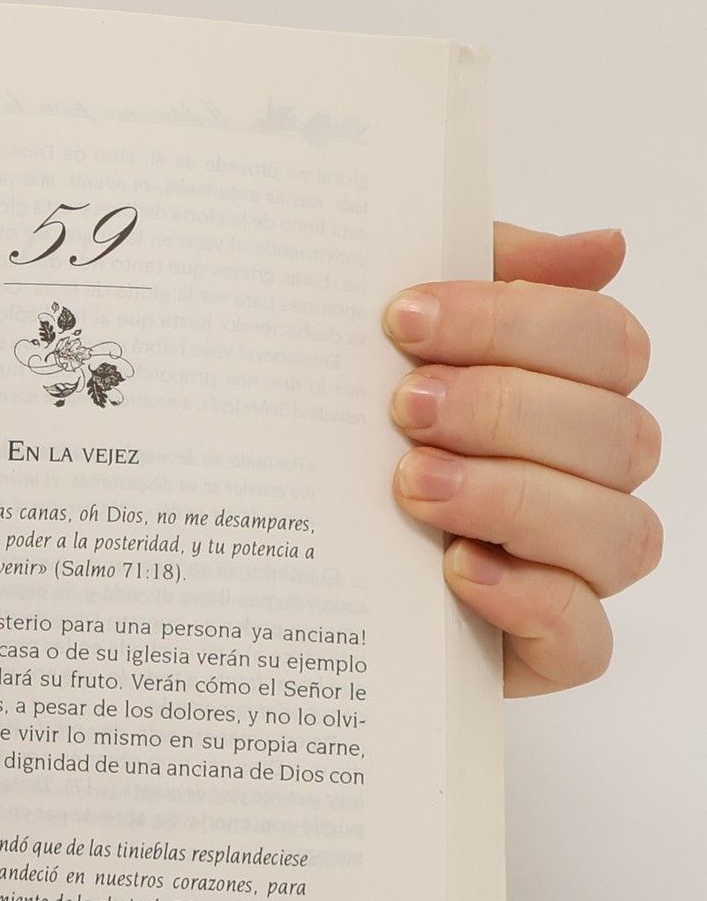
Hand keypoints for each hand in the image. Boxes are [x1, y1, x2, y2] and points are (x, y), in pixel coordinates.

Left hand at [385, 223, 660, 695]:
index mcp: (567, 394)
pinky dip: (527, 598)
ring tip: (412, 487)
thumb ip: (481, 279)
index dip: (513, 321)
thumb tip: (600, 248)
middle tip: (404, 409)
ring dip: (512, 498)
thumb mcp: (387, 350)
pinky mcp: (548, 652)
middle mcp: (588, 478)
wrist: (282, 578)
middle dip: (504, 410)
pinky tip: (455, 570)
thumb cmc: (350, 449)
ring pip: (618, 531)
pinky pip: (583, 634)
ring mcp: (576, 568)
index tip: (401, 319)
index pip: (601, 341)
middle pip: (615, 431)